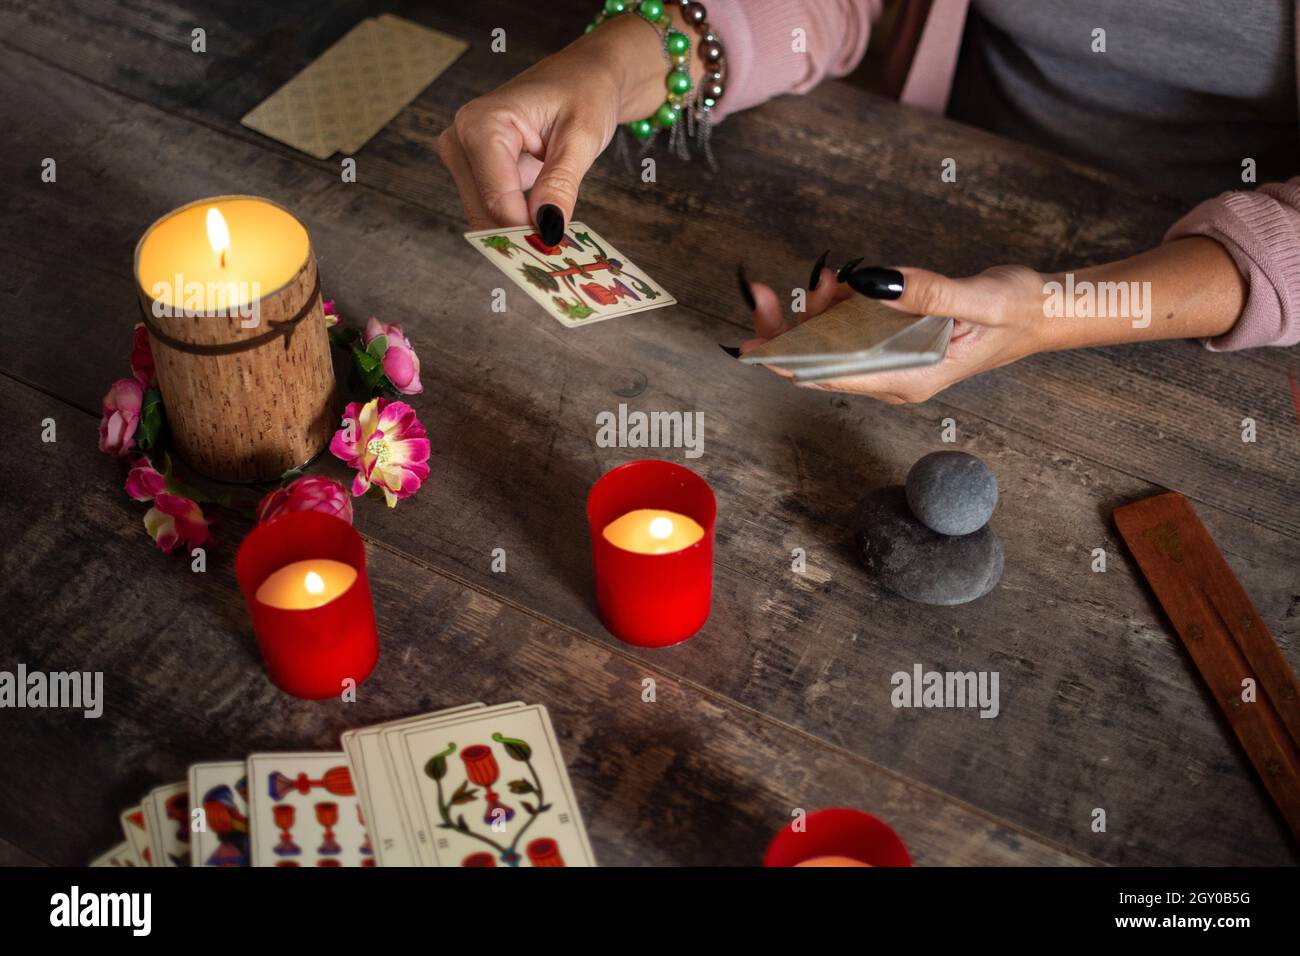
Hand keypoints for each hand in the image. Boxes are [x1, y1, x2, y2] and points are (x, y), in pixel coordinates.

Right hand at [436, 11, 698, 237]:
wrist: (582, 76)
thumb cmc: (584, 93)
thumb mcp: (582, 137)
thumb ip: (561, 183)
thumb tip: (548, 229)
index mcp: (481, 123)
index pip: (497, 198)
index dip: (528, 229)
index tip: (559, 249)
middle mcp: (460, 139)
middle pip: (486, 212)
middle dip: (523, 233)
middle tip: (562, 249)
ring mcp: (462, 155)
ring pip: (486, 217)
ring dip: (521, 230)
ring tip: (557, 229)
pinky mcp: (473, 169)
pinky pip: (491, 208)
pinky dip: (519, 221)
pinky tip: (545, 219)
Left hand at [738, 258, 1046, 403]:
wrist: (1042, 312)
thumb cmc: (1016, 311)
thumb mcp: (979, 298)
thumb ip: (930, 293)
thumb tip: (875, 284)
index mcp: (909, 379)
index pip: (832, 378)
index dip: (787, 361)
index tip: (751, 343)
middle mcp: (894, 378)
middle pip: (822, 365)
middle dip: (789, 330)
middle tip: (764, 292)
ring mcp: (892, 363)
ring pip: (832, 345)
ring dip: (816, 312)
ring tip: (826, 275)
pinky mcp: (894, 344)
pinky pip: (850, 331)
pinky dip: (837, 306)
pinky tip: (839, 282)